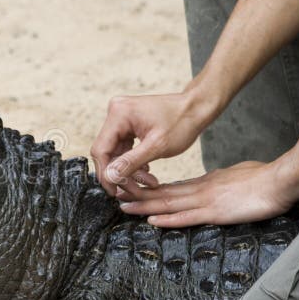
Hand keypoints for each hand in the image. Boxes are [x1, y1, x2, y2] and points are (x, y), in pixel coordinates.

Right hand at [90, 92, 212, 195]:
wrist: (197, 108)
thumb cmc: (182, 122)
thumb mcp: (157, 147)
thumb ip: (130, 163)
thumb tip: (110, 177)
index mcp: (119, 114)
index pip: (101, 150)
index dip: (105, 174)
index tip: (114, 191)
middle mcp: (115, 112)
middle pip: (107, 152)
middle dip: (120, 174)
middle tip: (135, 191)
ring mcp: (121, 117)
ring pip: (116, 153)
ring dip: (129, 170)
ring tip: (148, 182)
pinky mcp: (128, 124)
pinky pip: (123, 148)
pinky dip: (133, 162)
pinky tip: (146, 171)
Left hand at [118, 161, 296, 226]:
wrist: (279, 180)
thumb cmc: (263, 178)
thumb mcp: (235, 177)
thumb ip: (221, 183)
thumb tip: (214, 186)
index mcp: (206, 182)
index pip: (174, 187)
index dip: (153, 190)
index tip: (135, 190)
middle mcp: (200, 189)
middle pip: (165, 194)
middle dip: (140, 196)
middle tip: (118, 196)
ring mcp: (206, 201)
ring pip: (169, 204)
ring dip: (145, 207)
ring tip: (124, 207)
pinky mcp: (216, 212)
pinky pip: (187, 217)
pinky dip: (168, 219)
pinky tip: (152, 221)